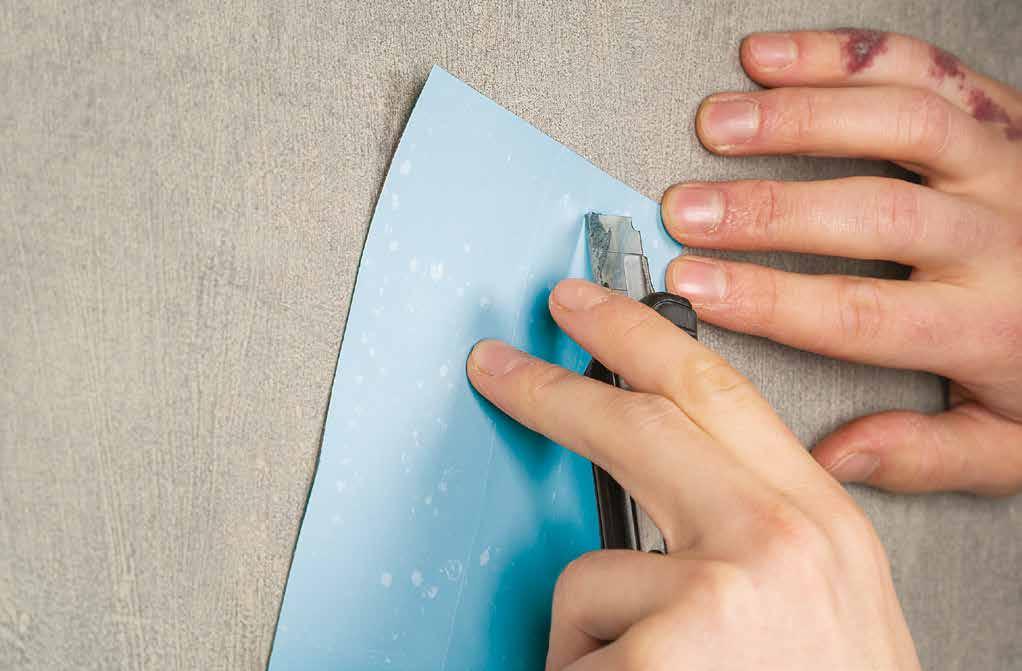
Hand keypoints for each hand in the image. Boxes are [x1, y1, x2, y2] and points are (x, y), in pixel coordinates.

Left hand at [467, 280, 920, 670]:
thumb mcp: (821, 606)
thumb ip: (755, 535)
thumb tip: (667, 501)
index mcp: (819, 524)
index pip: (717, 394)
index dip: (644, 338)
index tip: (592, 309)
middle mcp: (775, 540)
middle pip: (637, 422)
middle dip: (554, 385)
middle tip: (498, 362)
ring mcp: (718, 594)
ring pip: (589, 578)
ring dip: (595, 640)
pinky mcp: (661, 652)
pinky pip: (574, 653)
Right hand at [662, 29, 1021, 495]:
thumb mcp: (1013, 442)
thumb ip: (926, 454)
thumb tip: (835, 459)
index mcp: (991, 324)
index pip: (860, 311)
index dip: (769, 298)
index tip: (697, 288)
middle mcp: (998, 237)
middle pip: (872, 212)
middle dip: (766, 209)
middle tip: (688, 208)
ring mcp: (1002, 165)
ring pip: (899, 122)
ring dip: (799, 118)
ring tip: (719, 124)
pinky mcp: (1001, 116)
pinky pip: (923, 69)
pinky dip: (842, 56)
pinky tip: (775, 59)